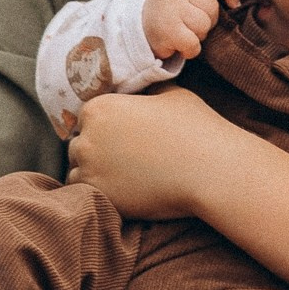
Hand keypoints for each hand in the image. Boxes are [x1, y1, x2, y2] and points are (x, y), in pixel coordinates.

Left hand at [67, 85, 229, 218]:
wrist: (210, 170)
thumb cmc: (195, 128)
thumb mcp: (169, 94)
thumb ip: (145, 92)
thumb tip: (143, 93)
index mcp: (99, 107)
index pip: (87, 118)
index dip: (104, 127)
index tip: (121, 138)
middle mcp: (87, 136)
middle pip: (79, 143)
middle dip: (97, 149)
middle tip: (124, 158)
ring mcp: (90, 169)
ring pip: (78, 169)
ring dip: (94, 172)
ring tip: (124, 175)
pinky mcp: (99, 196)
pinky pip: (84, 194)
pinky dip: (99, 192)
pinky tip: (123, 189)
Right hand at [140, 0, 236, 64]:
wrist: (137, 28)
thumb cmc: (169, 13)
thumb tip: (236, 4)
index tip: (234, 4)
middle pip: (211, 7)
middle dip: (208, 21)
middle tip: (191, 26)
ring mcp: (171, 9)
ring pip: (203, 26)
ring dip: (198, 36)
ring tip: (184, 34)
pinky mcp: (168, 30)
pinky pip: (193, 44)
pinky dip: (190, 50)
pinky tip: (179, 46)